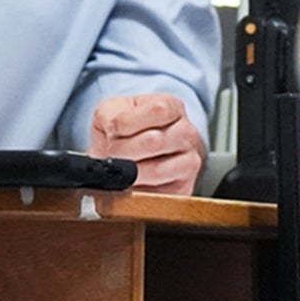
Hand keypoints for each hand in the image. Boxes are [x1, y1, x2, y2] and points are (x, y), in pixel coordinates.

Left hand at [89, 94, 205, 193]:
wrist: (132, 154)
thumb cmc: (124, 130)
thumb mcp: (112, 111)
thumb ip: (109, 115)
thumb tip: (112, 130)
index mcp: (173, 107)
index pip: (158, 110)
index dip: (128, 122)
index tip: (111, 130)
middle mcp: (187, 133)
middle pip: (154, 142)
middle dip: (122, 150)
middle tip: (110, 154)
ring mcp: (190, 162)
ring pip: (156, 170)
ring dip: (128, 172)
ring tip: (119, 168)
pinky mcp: (184, 188)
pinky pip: (157, 193)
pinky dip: (136, 190)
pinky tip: (130, 182)